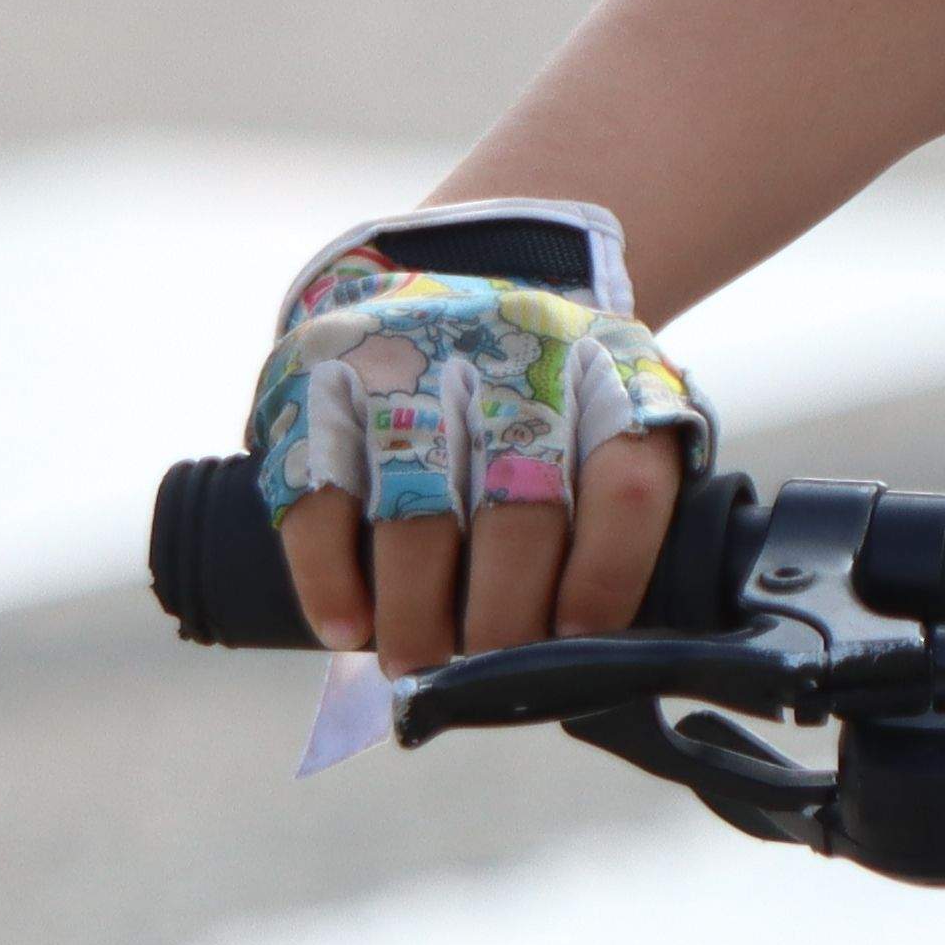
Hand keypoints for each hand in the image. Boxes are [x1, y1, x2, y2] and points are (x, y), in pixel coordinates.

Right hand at [249, 233, 703, 676]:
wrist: (451, 272)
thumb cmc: (544, 387)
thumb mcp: (613, 409)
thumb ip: (618, 506)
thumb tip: (602, 645)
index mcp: (609, 380)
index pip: (623, 488)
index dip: (606, 577)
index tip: (576, 642)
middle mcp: (511, 363)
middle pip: (517, 513)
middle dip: (500, 618)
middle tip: (483, 673)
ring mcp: (411, 366)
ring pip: (417, 513)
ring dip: (415, 610)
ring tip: (416, 664)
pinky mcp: (323, 380)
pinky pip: (321, 496)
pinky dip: (329, 576)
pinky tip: (345, 628)